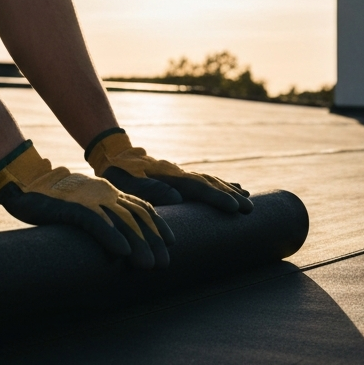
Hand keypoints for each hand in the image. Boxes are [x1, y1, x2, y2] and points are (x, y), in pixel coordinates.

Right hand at [0, 141, 173, 268]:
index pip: (142, 207)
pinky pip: (97, 222)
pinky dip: (112, 237)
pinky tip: (122, 253)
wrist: (25, 180)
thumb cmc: (53, 197)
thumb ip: (100, 216)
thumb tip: (114, 238)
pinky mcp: (73, 206)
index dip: (159, 224)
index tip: (172, 242)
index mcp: (109, 192)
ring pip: (122, 221)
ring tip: (149, 265)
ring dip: (139, 244)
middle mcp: (105, 193)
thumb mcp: (83, 205)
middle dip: (154, 241)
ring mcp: (91, 199)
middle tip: (165, 263)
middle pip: (138, 217)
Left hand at [86, 129, 252, 213]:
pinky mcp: (180, 176)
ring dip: (229, 191)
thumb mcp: (126, 183)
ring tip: (248, 200)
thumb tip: (178, 197)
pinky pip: (205, 180)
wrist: (113, 155)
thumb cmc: (117, 174)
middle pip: (209, 183)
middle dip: (230, 196)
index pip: (198, 187)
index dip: (217, 198)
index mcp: (168, 175)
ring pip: (210, 180)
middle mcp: (178, 172)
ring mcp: (181, 173)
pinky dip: (222, 185)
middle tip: (250, 209)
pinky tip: (235, 188)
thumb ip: (149, 190)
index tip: (235, 208)